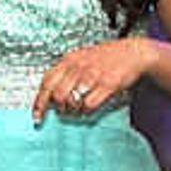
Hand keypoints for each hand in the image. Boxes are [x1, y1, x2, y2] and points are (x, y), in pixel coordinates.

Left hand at [36, 35, 157, 123]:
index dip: (40, 102)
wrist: (133, 53)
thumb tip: (51, 96)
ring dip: (74, 109)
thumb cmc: (106, 58)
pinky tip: (91, 106)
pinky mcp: (107, 84)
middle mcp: (78, 66)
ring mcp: (93, 74)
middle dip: (61, 108)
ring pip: (72, 100)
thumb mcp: (81, 59)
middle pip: (58, 95)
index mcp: (69, 60)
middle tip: (67, 110)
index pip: (47, 82)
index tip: (37, 117)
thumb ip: (65, 74)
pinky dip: (88, 110)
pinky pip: (89, 104)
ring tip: (80, 108)